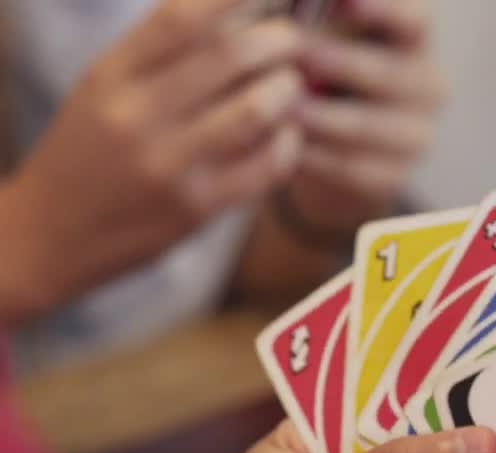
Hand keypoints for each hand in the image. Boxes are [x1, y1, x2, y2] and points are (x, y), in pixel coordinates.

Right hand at [0, 0, 304, 315]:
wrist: (50, 234)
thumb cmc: (90, 150)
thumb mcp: (105, 89)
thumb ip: (161, 53)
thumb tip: (237, 16)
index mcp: (112, 74)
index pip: (181, 18)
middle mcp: (136, 115)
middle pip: (229, 56)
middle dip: (278, 41)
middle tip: (292, 41)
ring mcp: (167, 164)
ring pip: (257, 109)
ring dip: (289, 90)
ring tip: (292, 86)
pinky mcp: (196, 208)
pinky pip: (266, 166)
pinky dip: (289, 143)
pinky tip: (286, 135)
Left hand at [280, 0, 443, 232]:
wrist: (334, 143)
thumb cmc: (322, 68)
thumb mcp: (323, 33)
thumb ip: (315, 16)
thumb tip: (289, 19)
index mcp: (413, 37)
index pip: (413, 18)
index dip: (384, 9)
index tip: (345, 2)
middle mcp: (428, 85)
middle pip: (388, 73)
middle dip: (337, 61)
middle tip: (293, 50)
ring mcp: (416, 135)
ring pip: (366, 125)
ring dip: (319, 114)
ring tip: (280, 102)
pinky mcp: (394, 176)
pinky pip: (351, 166)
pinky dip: (314, 154)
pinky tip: (283, 141)